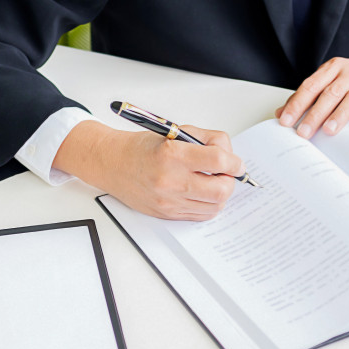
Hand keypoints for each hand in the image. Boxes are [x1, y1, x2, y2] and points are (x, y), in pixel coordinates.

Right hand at [54, 120, 243, 220]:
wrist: (112, 164)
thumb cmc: (141, 148)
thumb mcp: (175, 132)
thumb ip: (206, 140)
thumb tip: (230, 155)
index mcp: (172, 155)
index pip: (218, 161)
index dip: (234, 162)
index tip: (236, 162)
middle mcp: (170, 181)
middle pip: (221, 189)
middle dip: (229, 180)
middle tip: (225, 173)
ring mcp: (168, 201)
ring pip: (215, 206)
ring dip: (220, 194)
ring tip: (212, 182)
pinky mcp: (167, 214)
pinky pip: (201, 215)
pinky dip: (208, 205)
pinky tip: (202, 193)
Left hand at [275, 57, 348, 138]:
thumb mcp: (331, 83)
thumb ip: (307, 97)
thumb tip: (280, 113)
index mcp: (333, 68)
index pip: (311, 86)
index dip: (297, 104)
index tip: (286, 121)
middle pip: (330, 93)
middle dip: (315, 114)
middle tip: (304, 132)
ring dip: (339, 114)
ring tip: (329, 130)